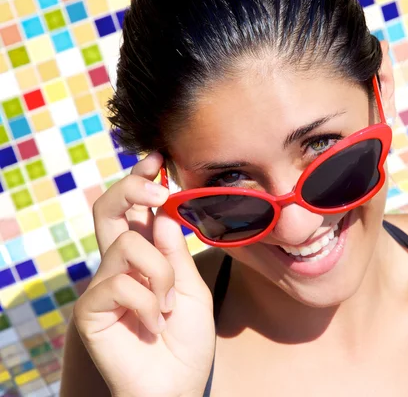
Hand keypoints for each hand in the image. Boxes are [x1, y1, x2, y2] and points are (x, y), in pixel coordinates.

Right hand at [73, 153, 214, 396]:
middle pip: (107, 210)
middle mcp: (117, 267)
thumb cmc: (186, 340)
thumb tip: (162, 214)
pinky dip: (150, 304)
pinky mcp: (91, 311)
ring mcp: (102, 287)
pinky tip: (156, 327)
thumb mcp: (190, 289)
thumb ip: (174, 254)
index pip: (131, 211)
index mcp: (142, 258)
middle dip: (131, 191)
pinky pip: (122, 284)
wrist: (177, 385)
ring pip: (130, 246)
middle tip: (157, 193)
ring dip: (162, 276)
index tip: (156, 159)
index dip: (138, 182)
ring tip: (170, 307)